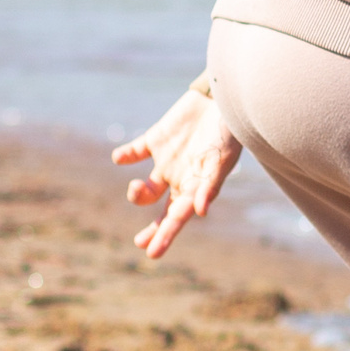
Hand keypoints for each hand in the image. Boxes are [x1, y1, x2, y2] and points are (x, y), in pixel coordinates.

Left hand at [111, 82, 243, 258]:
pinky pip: (134, 153)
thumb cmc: (229, 131)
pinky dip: (124, 156)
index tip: (151, 253)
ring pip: (146, 188)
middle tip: (140, 242)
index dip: (165, 235)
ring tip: (137, 188)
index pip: (178, 217)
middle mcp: (181, 178)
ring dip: (136, 193)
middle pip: (162, 210)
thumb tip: (199, 213)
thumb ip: (210, 184)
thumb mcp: (221, 158)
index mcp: (196, 186)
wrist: (223, 98)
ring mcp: (167, 160)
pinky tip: (120, 158)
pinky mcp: (156, 140)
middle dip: (153, 228)